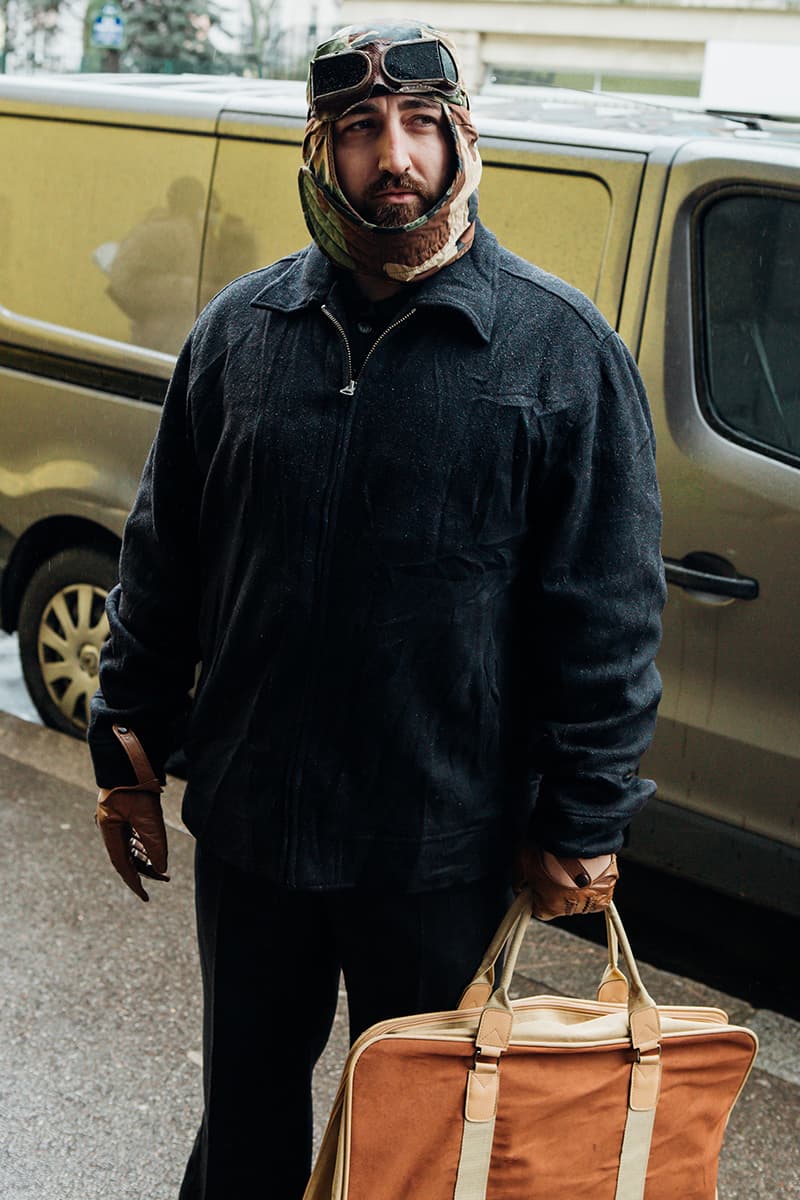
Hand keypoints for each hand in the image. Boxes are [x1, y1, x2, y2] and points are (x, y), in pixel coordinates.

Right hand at [96, 786, 169, 901]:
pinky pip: (132, 835)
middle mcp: (111, 827)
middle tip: (164, 879)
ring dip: (145, 858)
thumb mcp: (149, 818)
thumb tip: (160, 868)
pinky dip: (143, 845)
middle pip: (127, 857)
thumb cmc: (137, 785)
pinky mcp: (124, 812)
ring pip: (130, 846)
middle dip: (145, 870)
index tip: (145, 897)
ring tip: (162, 868)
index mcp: (110, 830)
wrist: (131, 758)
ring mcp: (117, 819)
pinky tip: (151, 850)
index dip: (135, 882)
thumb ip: (155, 844)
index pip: (123, 864)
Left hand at [513, 844, 617, 919]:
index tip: (535, 886)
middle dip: (556, 889)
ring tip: (570, 864)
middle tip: (553, 868)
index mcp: (550, 907)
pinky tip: (586, 866)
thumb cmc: (549, 846)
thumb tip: (519, 887)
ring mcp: (594, 896)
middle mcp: (574, 907)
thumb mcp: (521, 863)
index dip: (536, 896)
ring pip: (581, 896)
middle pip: (561, 904)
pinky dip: (594, 879)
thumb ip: (519, 881)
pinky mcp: (609, 884)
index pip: (539, 910)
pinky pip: (599, 887)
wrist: (576, 831)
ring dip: (576, 885)